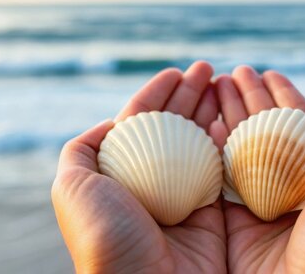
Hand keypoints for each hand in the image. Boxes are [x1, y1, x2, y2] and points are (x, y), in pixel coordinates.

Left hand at [51, 61, 226, 272]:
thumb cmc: (104, 236)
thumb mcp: (72, 186)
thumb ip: (81, 149)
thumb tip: (110, 122)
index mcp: (120, 173)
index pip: (140, 121)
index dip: (158, 93)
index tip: (177, 72)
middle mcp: (152, 182)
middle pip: (174, 126)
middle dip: (189, 95)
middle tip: (208, 69)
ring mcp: (183, 196)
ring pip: (200, 142)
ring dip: (211, 111)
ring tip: (223, 82)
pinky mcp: (212, 214)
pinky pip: (223, 171)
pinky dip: (229, 143)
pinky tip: (232, 118)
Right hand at [212, 66, 304, 272]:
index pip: (300, 126)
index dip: (283, 97)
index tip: (268, 73)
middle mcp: (291, 186)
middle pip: (266, 130)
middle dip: (251, 99)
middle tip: (233, 73)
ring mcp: (261, 201)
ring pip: (241, 146)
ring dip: (229, 114)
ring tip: (216, 84)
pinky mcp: (233, 219)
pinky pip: (220, 175)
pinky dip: (212, 146)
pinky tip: (207, 120)